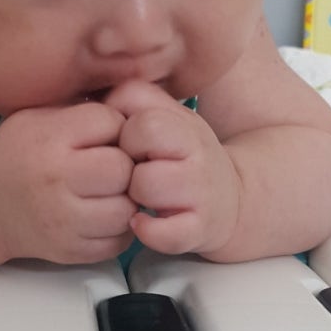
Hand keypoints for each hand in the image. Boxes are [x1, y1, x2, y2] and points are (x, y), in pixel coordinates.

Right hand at [0, 102, 136, 263]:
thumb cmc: (17, 155)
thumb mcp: (37, 117)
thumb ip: (80, 112)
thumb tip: (131, 112)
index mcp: (48, 139)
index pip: (111, 123)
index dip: (115, 126)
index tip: (102, 136)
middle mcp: (56, 181)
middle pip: (123, 168)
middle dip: (124, 165)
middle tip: (111, 166)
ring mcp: (65, 221)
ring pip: (126, 208)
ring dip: (125, 199)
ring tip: (109, 192)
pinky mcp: (72, 251)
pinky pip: (120, 240)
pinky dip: (119, 227)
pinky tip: (103, 213)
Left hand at [105, 81, 239, 255]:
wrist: (230, 199)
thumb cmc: (182, 156)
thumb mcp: (165, 115)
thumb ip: (132, 97)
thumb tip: (99, 102)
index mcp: (183, 123)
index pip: (139, 114)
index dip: (125, 131)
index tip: (132, 146)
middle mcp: (198, 154)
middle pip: (141, 142)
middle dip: (127, 162)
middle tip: (136, 171)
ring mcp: (201, 193)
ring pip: (144, 188)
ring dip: (134, 196)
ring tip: (142, 197)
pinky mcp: (199, 229)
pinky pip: (163, 233)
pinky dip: (148, 231)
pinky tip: (144, 221)